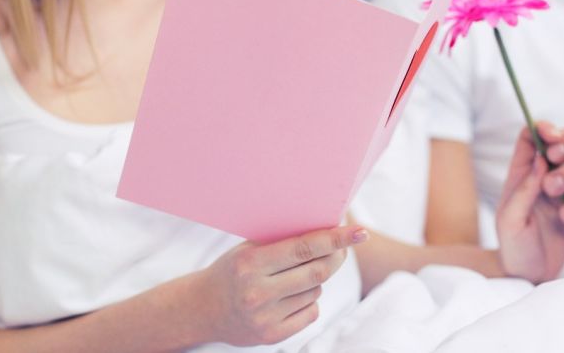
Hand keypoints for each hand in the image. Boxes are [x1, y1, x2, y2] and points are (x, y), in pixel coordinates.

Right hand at [199, 226, 367, 345]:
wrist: (203, 309)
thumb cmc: (232, 270)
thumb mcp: (248, 249)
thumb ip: (281, 241)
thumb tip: (326, 228)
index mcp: (250, 263)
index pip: (304, 248)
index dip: (335, 239)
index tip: (360, 232)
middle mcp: (257, 291)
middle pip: (318, 271)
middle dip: (337, 257)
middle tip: (343, 247)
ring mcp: (265, 317)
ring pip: (315, 291)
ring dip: (315, 280)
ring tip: (292, 275)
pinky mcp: (272, 335)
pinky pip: (311, 312)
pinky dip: (309, 300)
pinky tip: (289, 296)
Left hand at [497, 124, 563, 283]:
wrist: (530, 275)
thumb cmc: (514, 246)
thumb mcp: (512, 220)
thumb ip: (524, 190)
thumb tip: (540, 160)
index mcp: (520, 174)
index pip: (529, 138)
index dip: (542, 130)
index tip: (557, 138)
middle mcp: (543, 177)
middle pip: (563, 148)